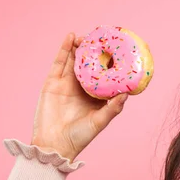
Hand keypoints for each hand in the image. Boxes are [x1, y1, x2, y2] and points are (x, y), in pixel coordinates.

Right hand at [31, 33, 128, 161]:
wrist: (54, 145)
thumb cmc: (80, 137)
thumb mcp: (100, 121)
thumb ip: (113, 108)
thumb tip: (127, 93)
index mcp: (96, 95)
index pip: (104, 74)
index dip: (110, 62)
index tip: (118, 49)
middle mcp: (82, 88)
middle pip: (89, 64)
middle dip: (94, 51)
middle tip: (100, 37)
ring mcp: (66, 84)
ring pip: (74, 60)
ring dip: (79, 46)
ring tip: (86, 35)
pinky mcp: (52, 83)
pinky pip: (60, 62)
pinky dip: (64, 49)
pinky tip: (70, 37)